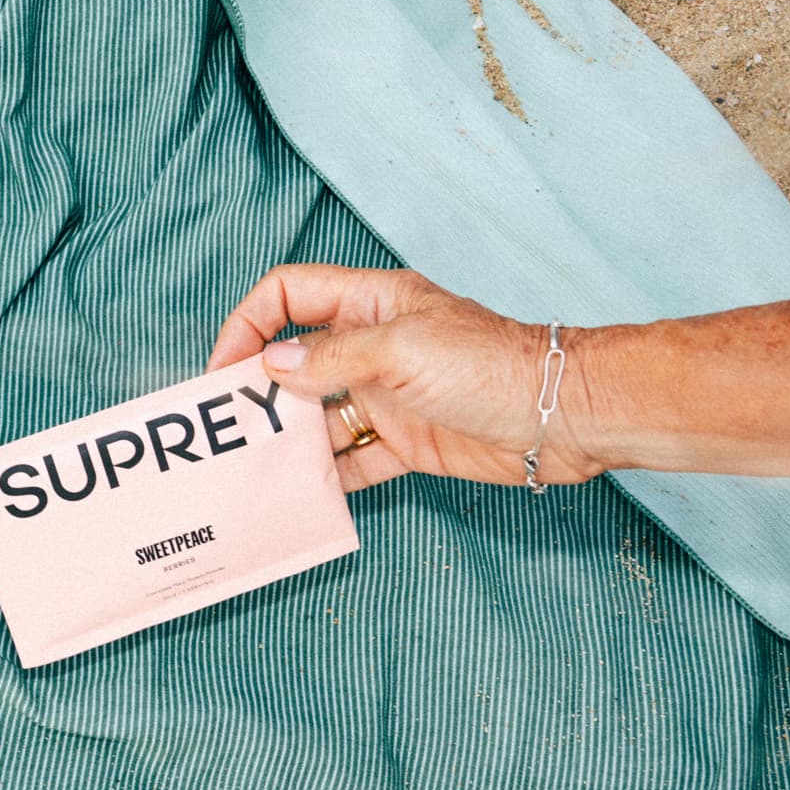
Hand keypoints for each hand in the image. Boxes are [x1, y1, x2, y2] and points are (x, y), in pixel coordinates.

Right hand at [205, 264, 600, 492]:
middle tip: (230, 429)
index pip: (288, 296)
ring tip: (257, 467)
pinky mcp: (406, 441)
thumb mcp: (401, 351)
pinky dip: (325, 476)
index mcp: (371, 304)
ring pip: (318, 414)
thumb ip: (332, 357)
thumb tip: (273, 365)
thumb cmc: (492, 366)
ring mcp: (387, 396)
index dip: (248, 326)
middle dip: (259, 391)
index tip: (225, 371)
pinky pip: (351, 459)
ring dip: (288, 438)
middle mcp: (372, 347)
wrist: (564, 416)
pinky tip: (302, 493)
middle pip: (295, 360)